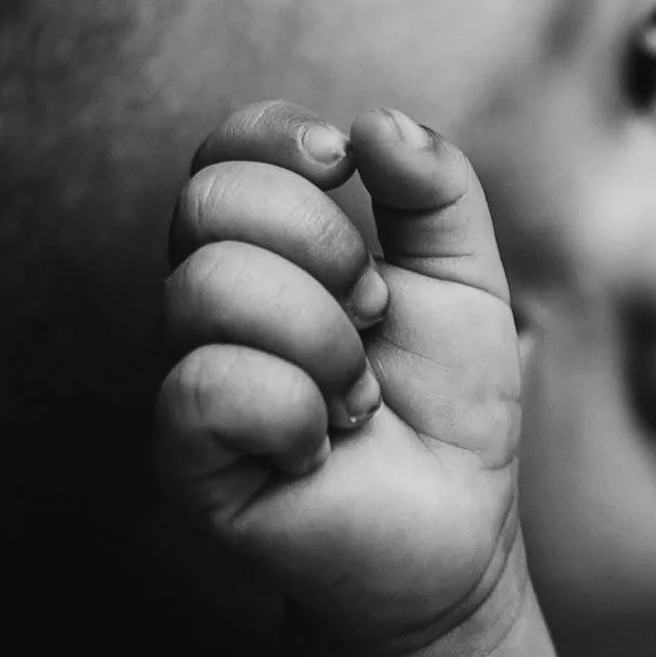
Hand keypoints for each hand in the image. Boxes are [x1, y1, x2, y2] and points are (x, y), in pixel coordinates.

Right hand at [155, 103, 522, 650]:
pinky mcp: (187, 458)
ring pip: (208, 287)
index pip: (224, 150)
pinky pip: (207, 386)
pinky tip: (319, 446)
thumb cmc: (448, 410)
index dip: (279, 138)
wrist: (458, 534)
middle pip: (208, 199)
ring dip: (323, 341)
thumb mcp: (468, 279)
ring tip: (358, 396)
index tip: (347, 171)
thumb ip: (437, 187)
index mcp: (265, 248)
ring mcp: (191, 375)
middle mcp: (211, 302)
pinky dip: (293, 411)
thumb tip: (372, 122)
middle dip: (323, 244)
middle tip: (372, 315)